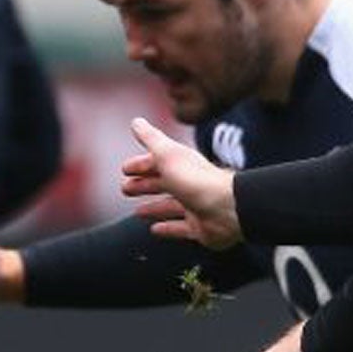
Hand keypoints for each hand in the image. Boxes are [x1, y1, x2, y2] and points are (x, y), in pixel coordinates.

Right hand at [120, 118, 241, 248]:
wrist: (228, 209)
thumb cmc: (196, 180)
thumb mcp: (167, 155)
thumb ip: (151, 139)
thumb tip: (136, 121)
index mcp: (181, 164)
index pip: (157, 161)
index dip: (140, 164)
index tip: (124, 169)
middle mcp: (188, 184)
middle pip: (162, 183)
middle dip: (143, 184)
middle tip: (125, 189)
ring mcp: (194, 206)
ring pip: (169, 206)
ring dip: (153, 207)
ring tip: (137, 211)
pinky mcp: (199, 227)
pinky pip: (179, 227)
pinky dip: (167, 228)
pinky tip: (154, 230)